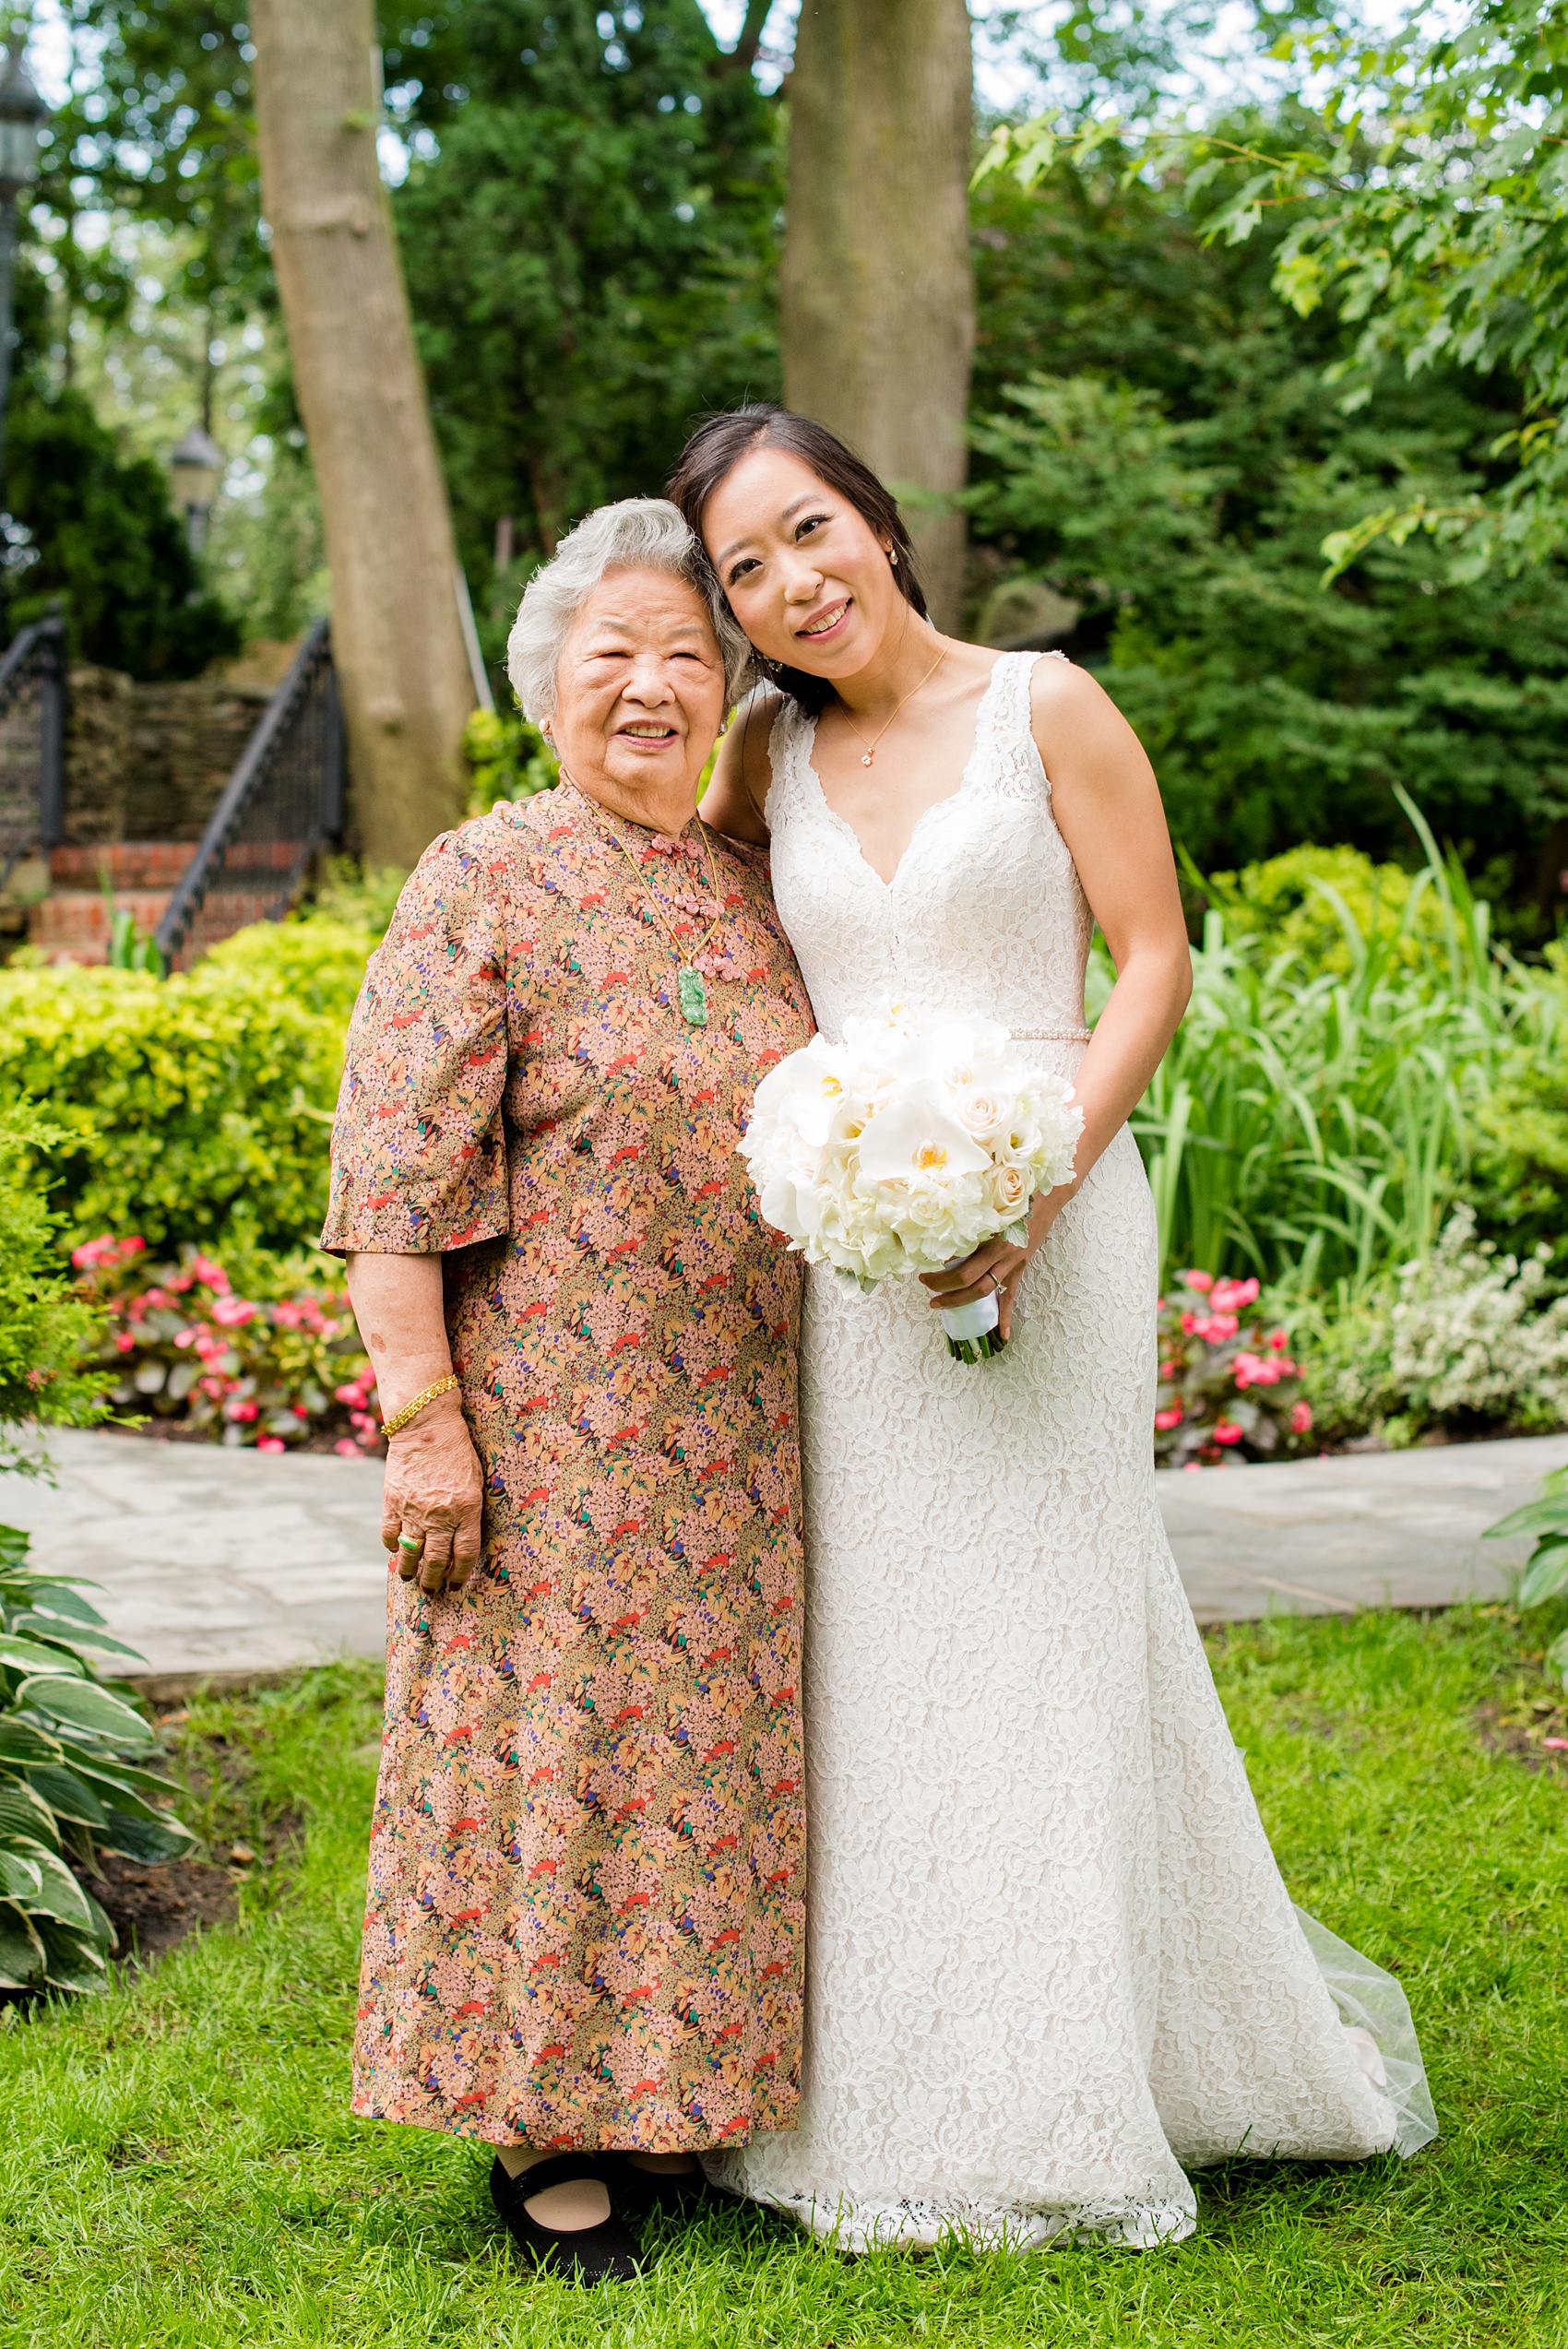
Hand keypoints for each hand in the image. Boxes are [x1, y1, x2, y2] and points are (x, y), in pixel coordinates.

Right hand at [380, 1392, 484, 1599]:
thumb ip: (469, 1512)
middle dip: (433, 1580)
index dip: (460, 1574)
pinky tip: (396, 1550)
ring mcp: (414, 1509)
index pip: (465, 1554)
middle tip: (431, 1589)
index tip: (455, 1585)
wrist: (426, 1425)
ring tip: (409, 1577)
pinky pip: (390, 1533)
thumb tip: (460, 1541)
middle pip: (437, 1559)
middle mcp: (440, 1514)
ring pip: (411, 1552)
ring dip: (409, 1569)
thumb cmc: (457, 1451)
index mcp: (466, 1509)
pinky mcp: (392, 1501)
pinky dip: (392, 1545)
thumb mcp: (475, 1481)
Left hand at [918, 1187, 1068, 1342]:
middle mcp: (1003, 1254)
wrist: (1049, 1197)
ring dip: (960, 1301)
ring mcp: (1013, 1263)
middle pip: (969, 1280)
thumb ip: (971, 1220)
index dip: (941, 1271)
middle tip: (925, 1286)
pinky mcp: (1020, 1267)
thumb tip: (944, 1237)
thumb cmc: (1018, 1195)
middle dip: (944, 1287)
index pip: (962, 1263)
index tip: (923, 1268)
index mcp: (992, 1237)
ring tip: (939, 1304)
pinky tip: (1001, 1335)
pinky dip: (1005, 1316)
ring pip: (984, 1291)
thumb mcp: (991, 1205)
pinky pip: (1010, 1295)